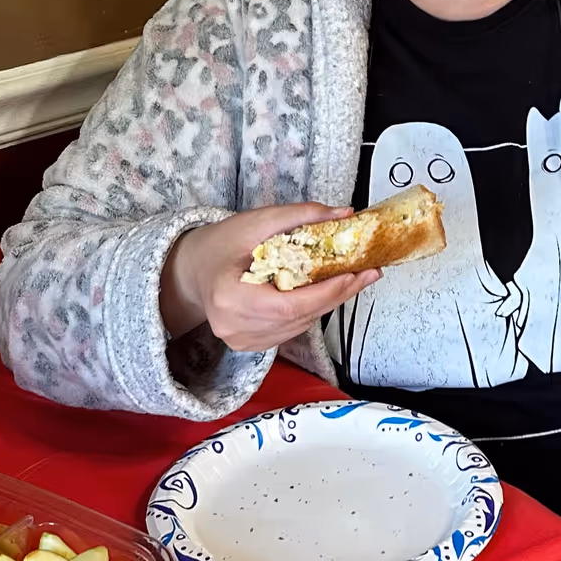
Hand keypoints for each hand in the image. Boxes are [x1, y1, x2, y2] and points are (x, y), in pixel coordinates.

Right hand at [160, 206, 377, 357]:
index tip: (354, 274)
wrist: (191, 270)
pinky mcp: (251, 346)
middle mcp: (234, 328)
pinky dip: (311, 311)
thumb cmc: (219, 244)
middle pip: (300, 317)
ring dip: (329, 303)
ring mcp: (242, 341)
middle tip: (368, 272)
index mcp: (229, 298)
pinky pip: (291, 330)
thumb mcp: (256, 221)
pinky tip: (326, 292)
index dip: (325, 293)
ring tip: (354, 278)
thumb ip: (300, 216)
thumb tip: (344, 214)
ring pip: (300, 326)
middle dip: (338, 294)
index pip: (287, 305)